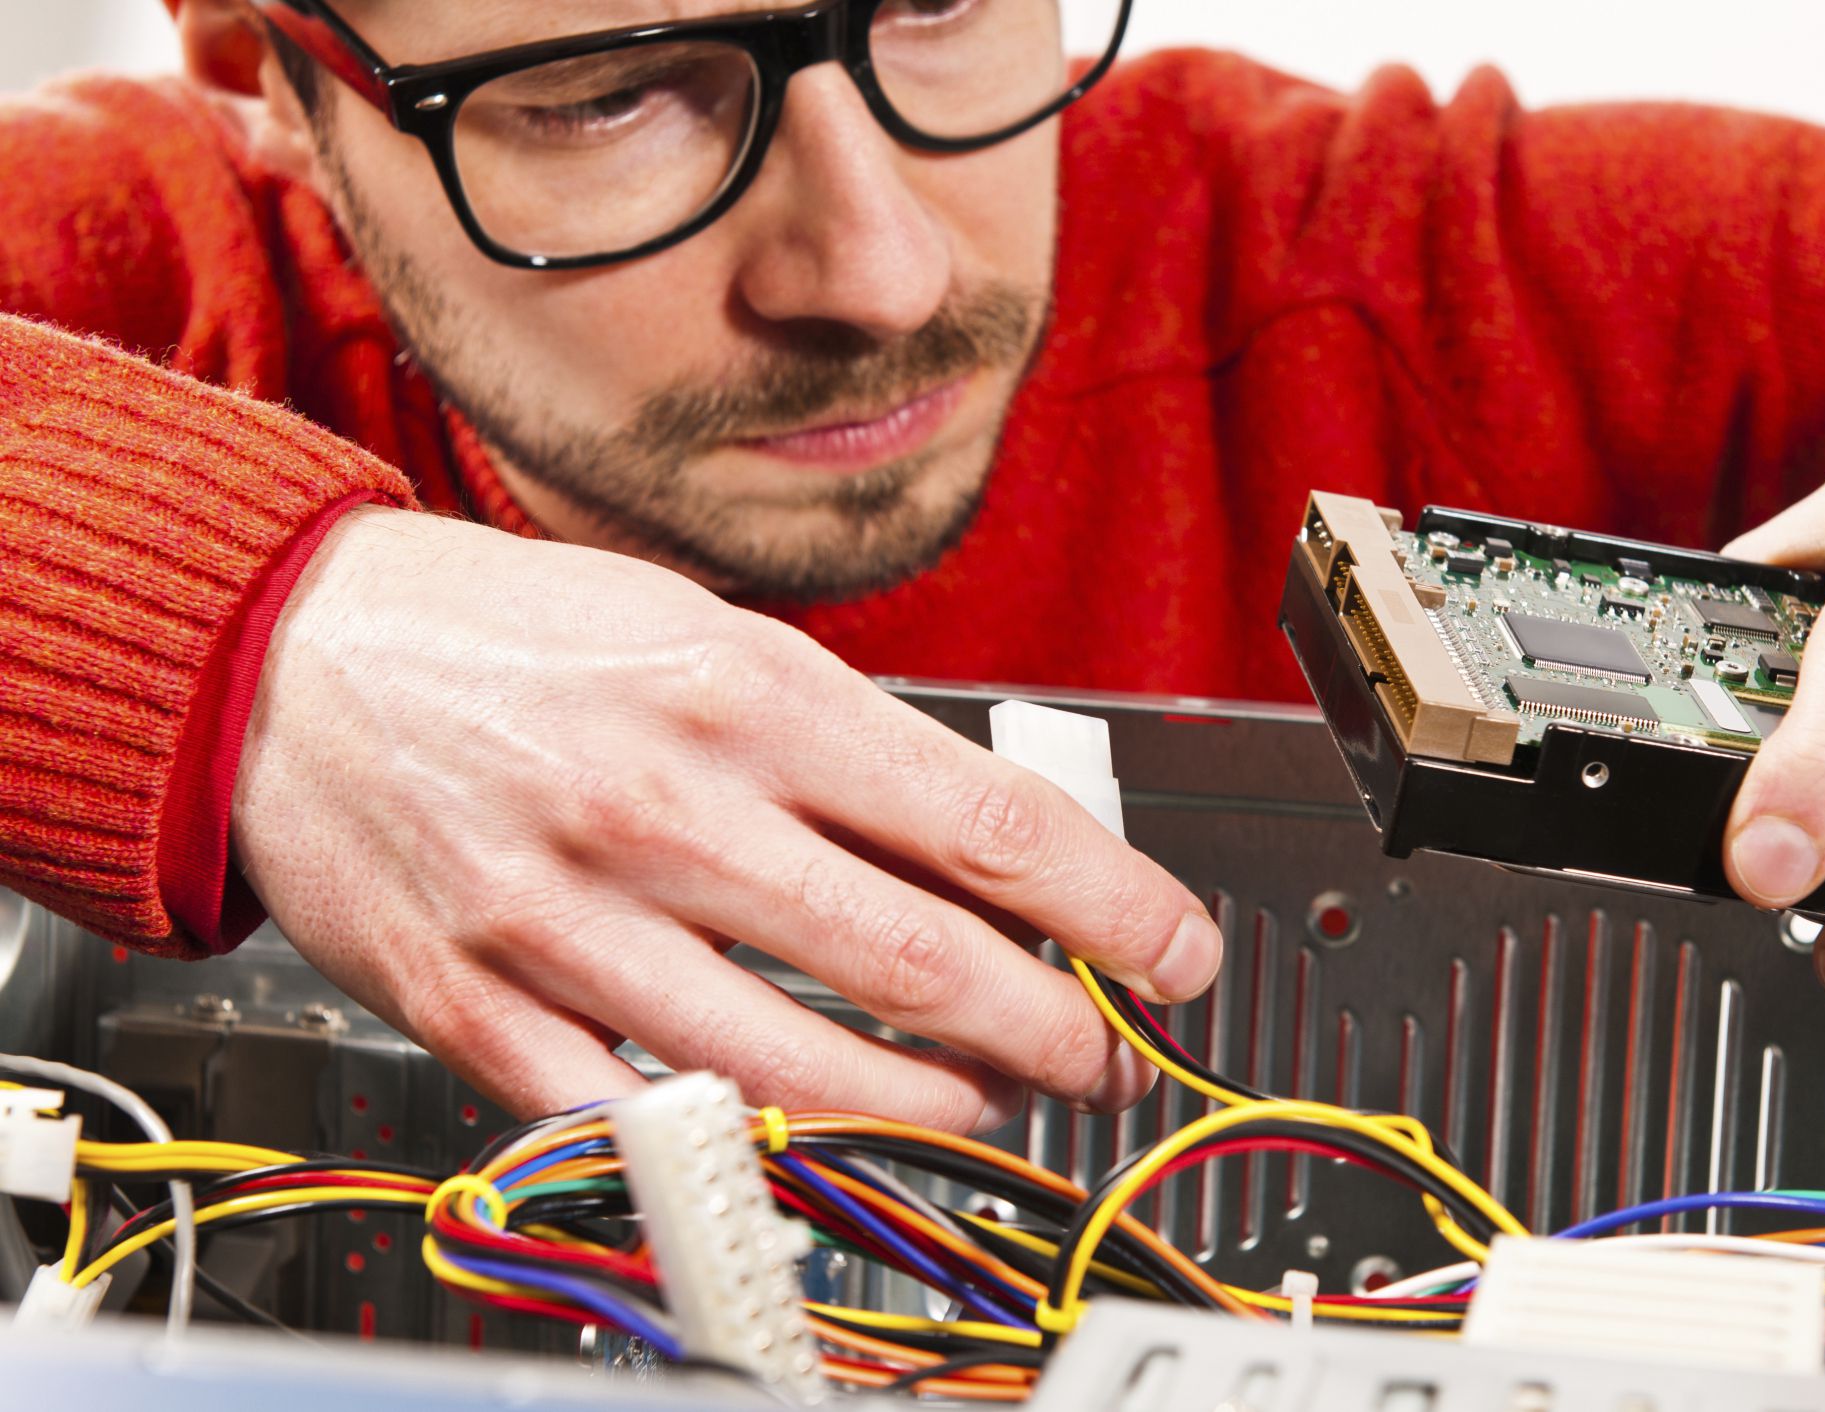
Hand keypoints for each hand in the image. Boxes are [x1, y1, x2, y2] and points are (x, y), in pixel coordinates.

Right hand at [232, 508, 1218, 1124]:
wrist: (290, 659)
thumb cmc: (518, 640)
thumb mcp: (709, 633)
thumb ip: (847, 748)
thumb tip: (995, 854)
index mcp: (747, 692)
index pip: (988, 824)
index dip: (1117, 909)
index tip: (1178, 954)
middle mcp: (666, 805)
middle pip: (920, 962)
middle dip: (1057, 1034)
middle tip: (1109, 1059)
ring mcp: (568, 921)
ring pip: (802, 1067)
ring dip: (935, 1110)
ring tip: (992, 1108)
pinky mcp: (483, 1010)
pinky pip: (644, 1120)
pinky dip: (752, 1144)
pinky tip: (818, 1138)